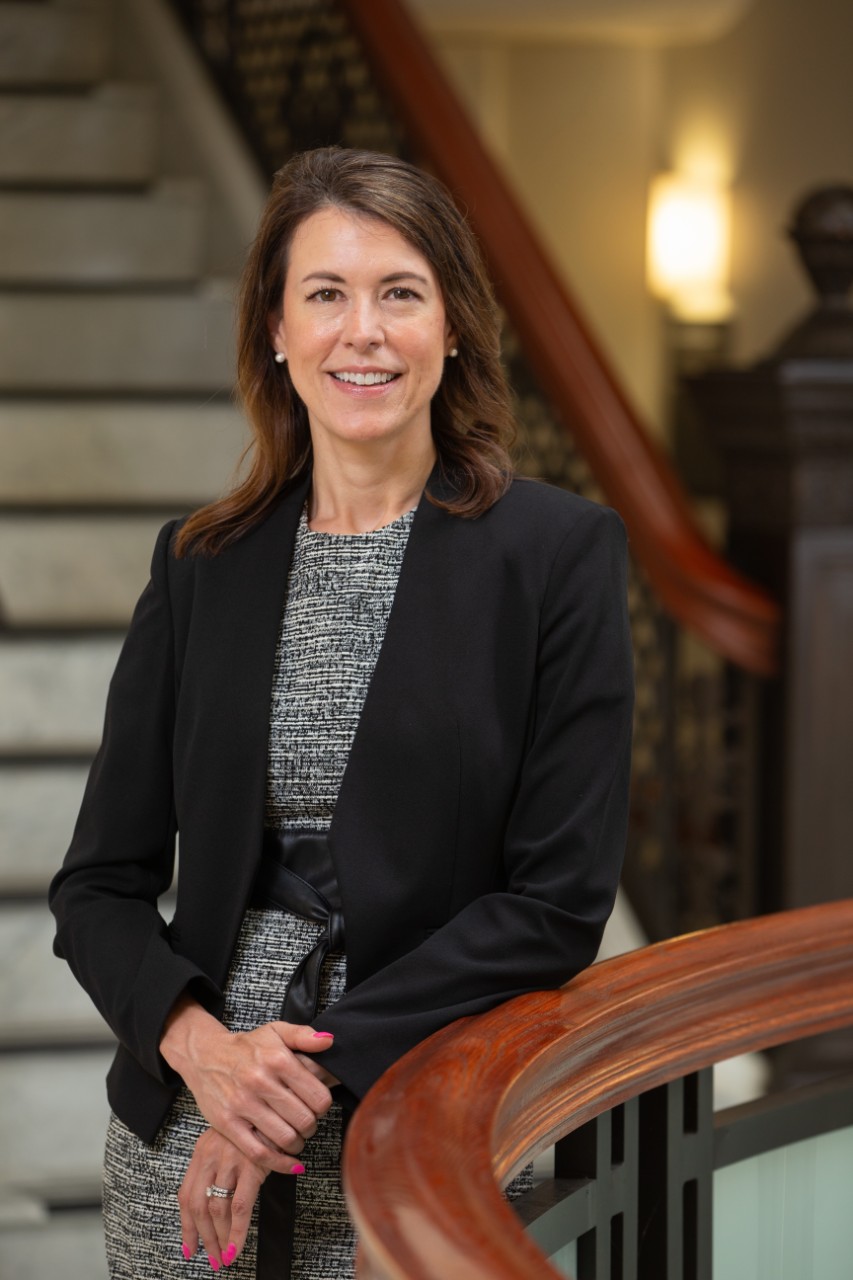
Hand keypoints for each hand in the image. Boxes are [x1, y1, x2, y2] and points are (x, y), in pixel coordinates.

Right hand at [161, 1000, 335, 1168]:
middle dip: (311, 1126)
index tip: (318, 1107)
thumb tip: (329, 1041)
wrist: (204, 1054)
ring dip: (297, 1144)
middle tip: (307, 1123)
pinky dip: (280, 1164)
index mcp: (278, 1059)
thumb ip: (304, 1035)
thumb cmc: (246, 1046)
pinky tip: (291, 1163)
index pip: (318, 1097)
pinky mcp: (227, 1123)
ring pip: (285, 1138)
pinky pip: (259, 1153)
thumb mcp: (276, 1031)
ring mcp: (242, 1104)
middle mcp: (261, 1081)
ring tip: (296, 1137)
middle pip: (304, 1120)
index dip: (324, 1106)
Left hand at [178, 1127, 282, 1270]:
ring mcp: (230, 1159)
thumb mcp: (229, 1141)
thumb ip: (218, 1167)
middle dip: (203, 1237)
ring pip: (217, 1209)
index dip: (186, 1226)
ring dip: (220, 1238)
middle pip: (197, 1205)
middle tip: (212, 1258)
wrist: (278, 1103)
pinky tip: (237, 1246)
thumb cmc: (257, 1125)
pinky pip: (241, 1207)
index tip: (189, 1247)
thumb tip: (214, 1205)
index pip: (185, 1195)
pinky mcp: (252, 1165)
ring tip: (226, 1256)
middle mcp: (211, 1155)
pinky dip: (238, 1232)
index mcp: (202, 1151)